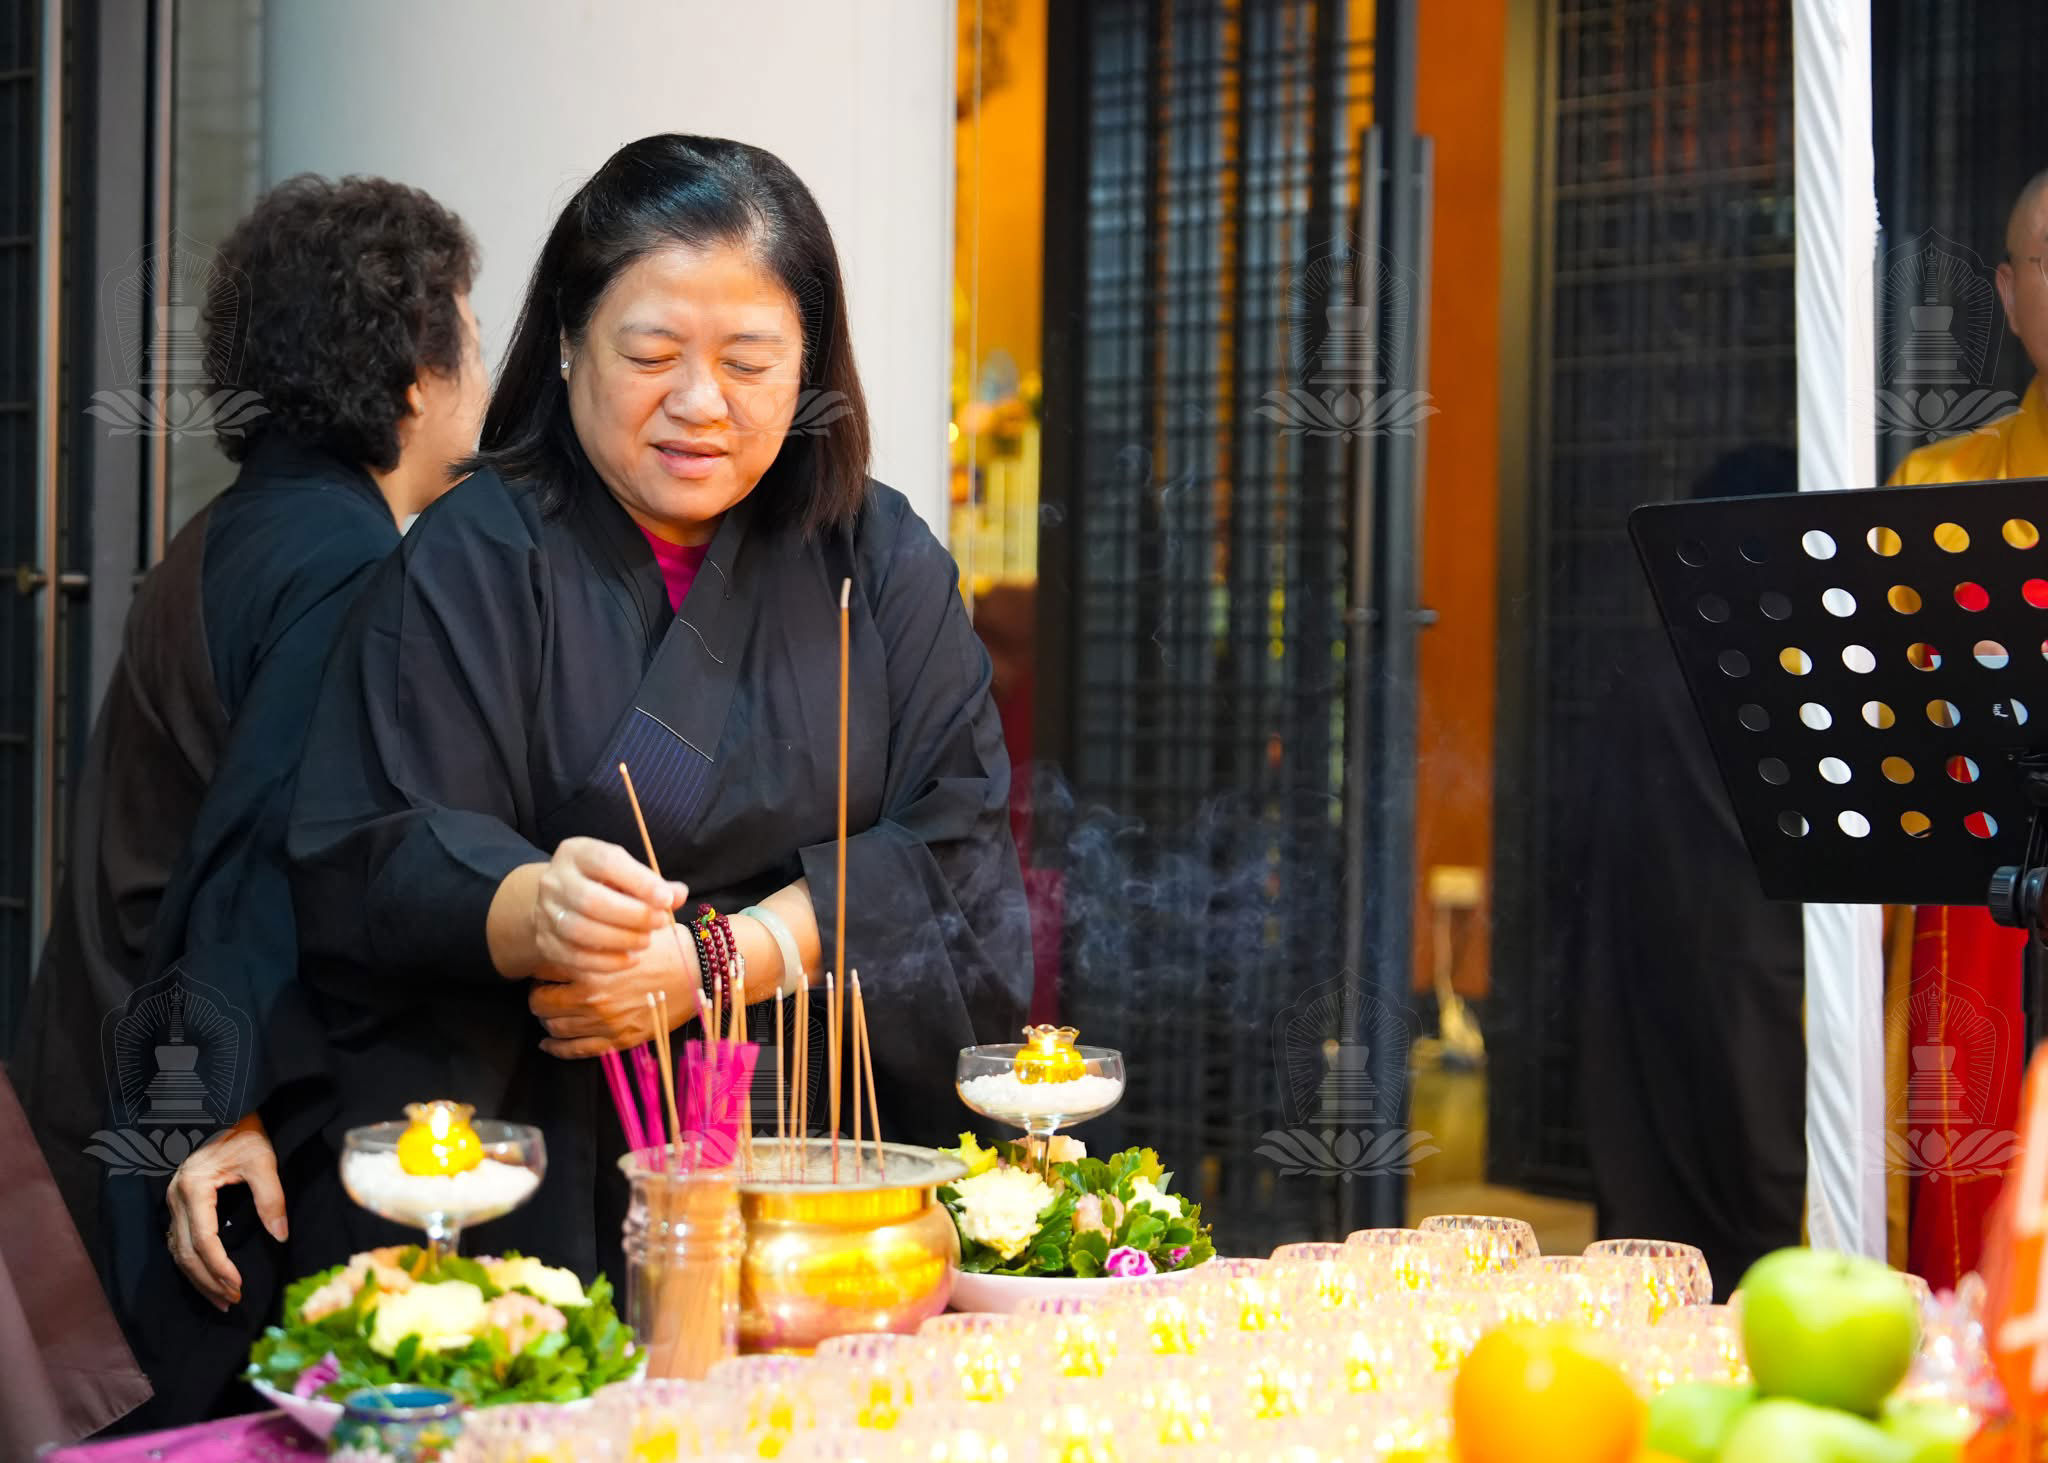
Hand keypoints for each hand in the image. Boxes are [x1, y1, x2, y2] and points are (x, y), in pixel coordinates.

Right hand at [166, 1112, 287, 1310]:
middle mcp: (175, 1198)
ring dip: (198, 1278)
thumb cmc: (243, 1132)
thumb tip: (281, 1237)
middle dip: (208, 1281)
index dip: (220, 1267)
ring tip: (221, 1299)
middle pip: (186, 1252)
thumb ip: (271, 1198)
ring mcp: (172, 1202)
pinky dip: (191, 1264)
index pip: (204, 1240)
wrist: (222, 1110)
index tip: (239, 1286)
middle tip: (233, 1302)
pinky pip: (178, 1242)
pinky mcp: (177, 1204)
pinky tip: (206, 1278)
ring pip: (178, 1251)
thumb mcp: (263, 1160)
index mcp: (194, 1188)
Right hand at [530, 837, 686, 975]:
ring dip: (620, 939)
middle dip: (632, 915)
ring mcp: (545, 912)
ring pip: (580, 931)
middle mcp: (555, 880)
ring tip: (646, 941)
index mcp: (577, 853)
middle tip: (659, 922)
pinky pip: (574, 957)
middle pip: (590, 900)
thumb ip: (653, 884)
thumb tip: (679, 895)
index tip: (666, 899)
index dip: (639, 881)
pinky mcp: (545, 941)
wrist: (561, 901)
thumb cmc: (604, 884)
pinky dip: (607, 962)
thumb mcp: (626, 873)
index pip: (606, 862)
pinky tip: (630, 959)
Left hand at [530, 920, 700, 1057]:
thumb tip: (574, 921)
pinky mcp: (618, 1041)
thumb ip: (598, 928)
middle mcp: (593, 998)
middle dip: (539, 995)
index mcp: (593, 968)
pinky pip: (575, 1051)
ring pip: (555, 1028)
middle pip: (542, 1002)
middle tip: (544, 989)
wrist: (701, 973)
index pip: (545, 970)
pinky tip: (549, 1043)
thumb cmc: (667, 947)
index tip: (546, 968)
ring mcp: (605, 1023)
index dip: (542, 968)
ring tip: (552, 1012)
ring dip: (547, 1020)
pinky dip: (556, 1048)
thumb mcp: (630, 928)